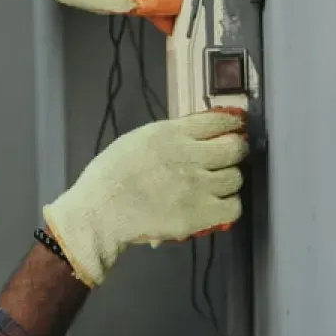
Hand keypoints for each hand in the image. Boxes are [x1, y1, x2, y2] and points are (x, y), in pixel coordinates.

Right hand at [42, 108, 248, 287]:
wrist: (100, 212)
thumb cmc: (111, 174)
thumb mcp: (140, 140)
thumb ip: (172, 136)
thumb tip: (200, 134)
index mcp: (172, 134)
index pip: (219, 120)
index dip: (232, 123)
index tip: (235, 127)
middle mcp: (190, 156)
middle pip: (235, 148)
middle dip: (234, 151)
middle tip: (227, 158)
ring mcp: (197, 187)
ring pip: (235, 178)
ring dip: (228, 180)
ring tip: (215, 185)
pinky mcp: (200, 215)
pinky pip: (233, 207)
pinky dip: (228, 205)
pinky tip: (216, 205)